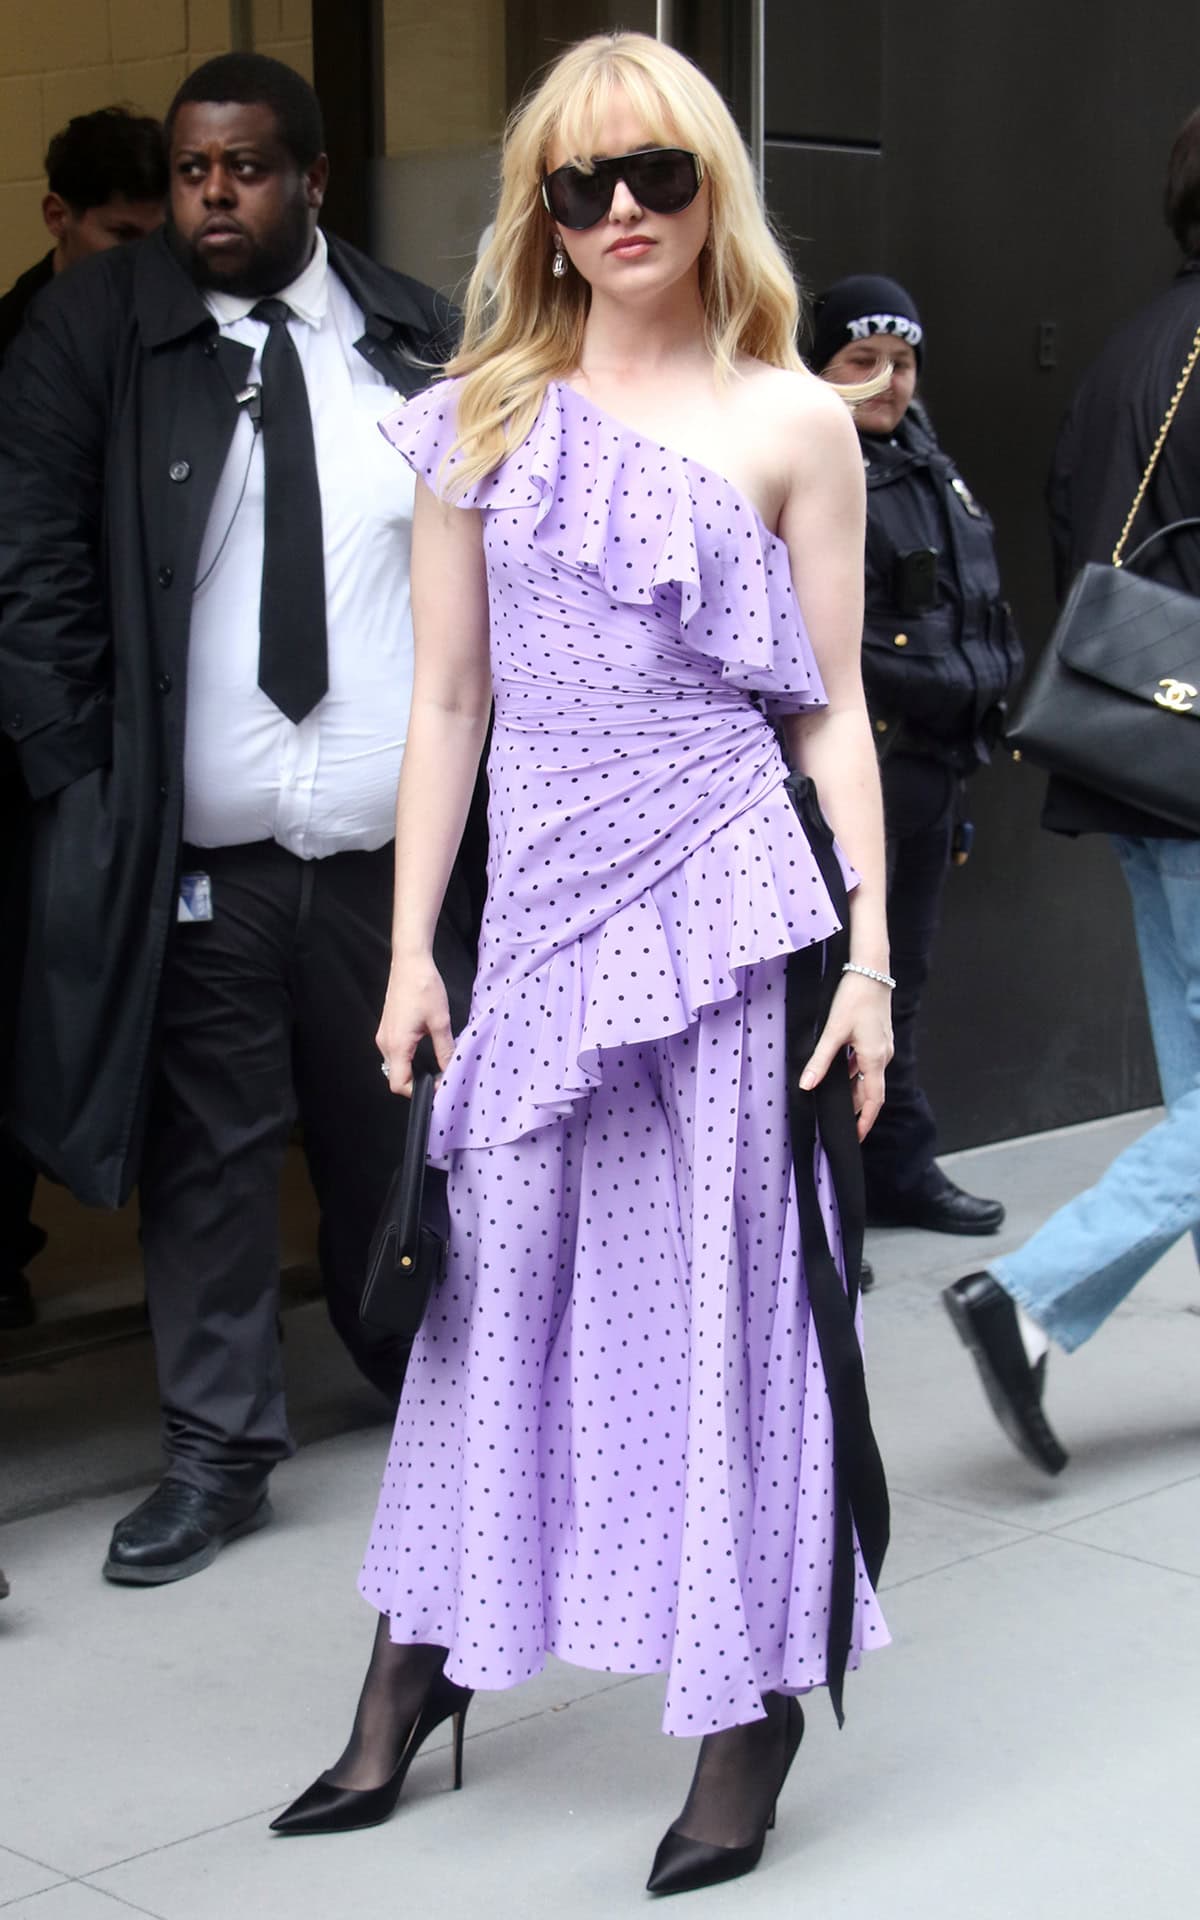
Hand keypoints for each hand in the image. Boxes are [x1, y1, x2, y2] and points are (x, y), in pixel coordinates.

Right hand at [376, 952, 454, 1096]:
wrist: (410, 962)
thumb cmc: (423, 987)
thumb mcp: (440, 1021)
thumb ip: (445, 1050)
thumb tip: (451, 1070)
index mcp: (397, 1045)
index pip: (399, 1084)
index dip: (418, 1092)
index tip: (438, 1087)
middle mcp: (385, 1043)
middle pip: (396, 1077)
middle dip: (417, 1084)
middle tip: (440, 1079)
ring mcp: (384, 1035)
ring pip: (396, 1065)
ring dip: (413, 1071)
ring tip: (436, 1067)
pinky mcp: (387, 1028)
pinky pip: (395, 1053)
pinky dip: (409, 1059)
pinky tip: (425, 1051)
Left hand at [799, 972, 893, 1140]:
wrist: (871, 970)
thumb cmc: (854, 998)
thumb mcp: (833, 1032)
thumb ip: (820, 1061)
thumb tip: (806, 1086)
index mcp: (874, 1059)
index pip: (873, 1100)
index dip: (865, 1121)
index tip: (857, 1137)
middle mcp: (882, 1055)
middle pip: (871, 1090)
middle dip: (857, 1108)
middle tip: (840, 1122)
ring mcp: (882, 1045)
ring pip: (868, 1076)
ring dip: (855, 1090)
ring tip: (836, 1101)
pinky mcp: (877, 1036)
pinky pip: (867, 1063)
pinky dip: (856, 1073)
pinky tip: (840, 1072)